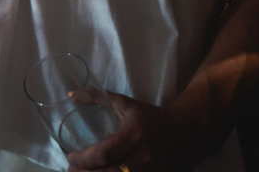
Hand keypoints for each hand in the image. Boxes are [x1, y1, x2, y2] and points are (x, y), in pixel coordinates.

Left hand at [67, 93, 201, 171]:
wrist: (188, 132)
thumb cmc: (152, 117)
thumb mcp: (127, 103)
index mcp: (134, 134)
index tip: (70, 156)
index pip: (105, 153)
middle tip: (71, 169)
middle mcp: (144, 157)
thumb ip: (98, 96)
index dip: (84, 159)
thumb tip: (71, 94)